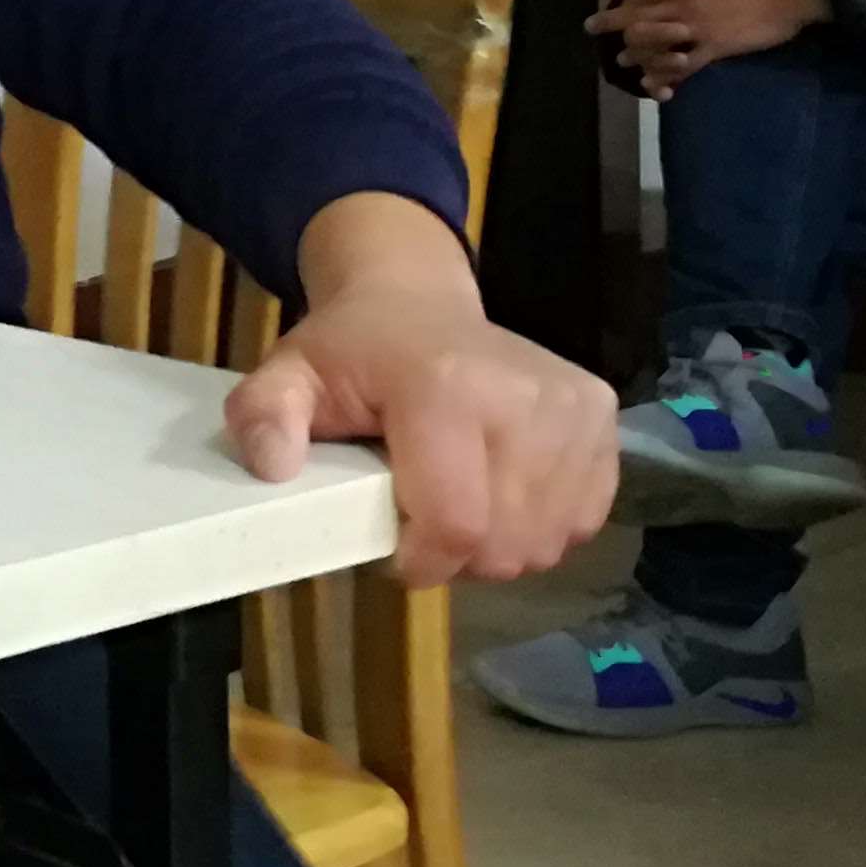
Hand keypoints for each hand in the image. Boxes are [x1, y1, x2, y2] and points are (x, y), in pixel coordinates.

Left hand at [223, 192, 615, 581]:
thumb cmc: (351, 352)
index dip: (422, 562)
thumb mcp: (287, 376)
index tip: (394, 551)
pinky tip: (501, 488)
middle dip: (457, 557)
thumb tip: (270, 464)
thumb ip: (262, 416)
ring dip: (499, 545)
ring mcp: (574, 406)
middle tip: (421, 519)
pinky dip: (540, 524)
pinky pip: (583, 519)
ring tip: (458, 500)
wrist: (415, 304)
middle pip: (506, 545)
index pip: (456, 525)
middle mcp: (524, 396)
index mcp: (445, 388)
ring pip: (547, 541)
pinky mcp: (603, 416)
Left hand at [588, 0, 827, 100]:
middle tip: (591, 28)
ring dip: (633, 53)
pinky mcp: (714, 48)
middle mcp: (680, 3)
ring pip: (652, 44)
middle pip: (633, 15)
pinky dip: (666, 76)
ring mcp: (695, 28)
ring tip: (622, 60)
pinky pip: (683, 67)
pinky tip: (655, 84)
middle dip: (608, 22)